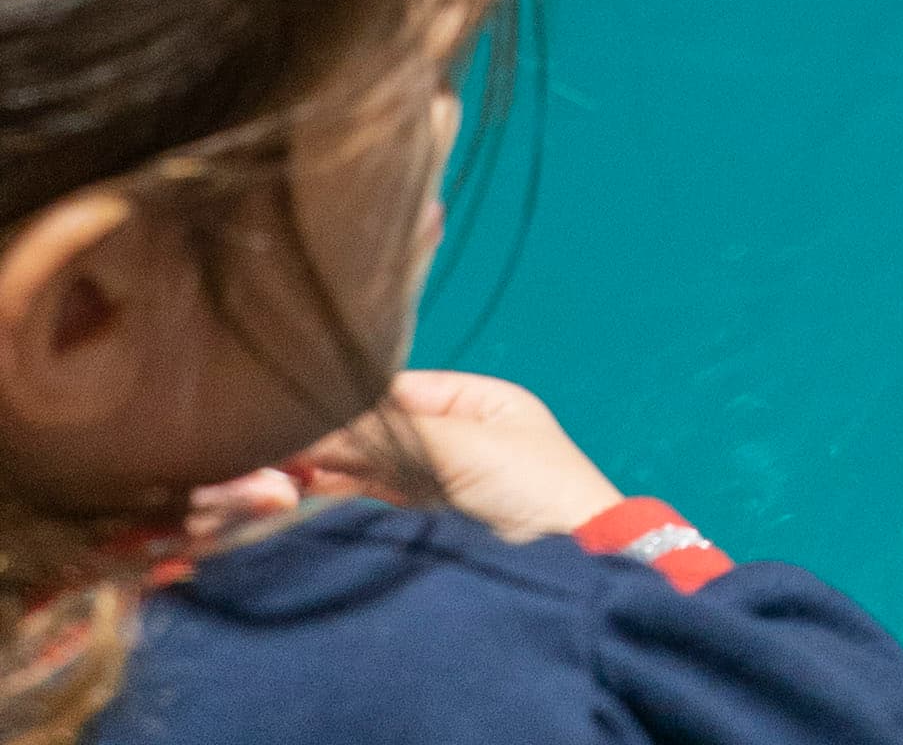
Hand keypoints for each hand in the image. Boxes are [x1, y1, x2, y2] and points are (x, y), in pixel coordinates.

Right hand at [303, 370, 619, 542]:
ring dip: (327, 472)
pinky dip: (340, 501)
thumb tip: (320, 425)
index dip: (347, 404)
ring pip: (369, 471)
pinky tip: (301, 496)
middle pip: (377, 433)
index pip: (395, 393)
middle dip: (329, 440)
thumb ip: (393, 434)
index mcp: (474, 402)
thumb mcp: (464, 446)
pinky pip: (374, 504)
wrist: (571, 566)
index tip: (295, 415)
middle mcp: (451, 439)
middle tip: (274, 451)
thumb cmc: (533, 487)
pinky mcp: (425, 529)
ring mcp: (436, 485)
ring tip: (277, 475)